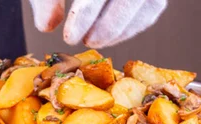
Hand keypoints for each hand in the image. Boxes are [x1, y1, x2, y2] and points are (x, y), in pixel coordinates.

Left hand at [29, 0, 167, 47]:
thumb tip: (47, 26)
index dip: (85, 14)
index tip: (70, 38)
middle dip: (108, 25)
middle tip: (87, 42)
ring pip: (148, 2)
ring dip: (122, 28)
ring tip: (95, 41)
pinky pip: (153, 6)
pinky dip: (134, 24)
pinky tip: (111, 36)